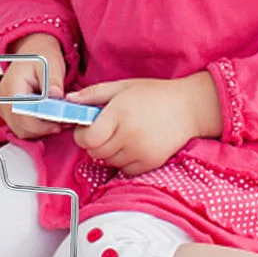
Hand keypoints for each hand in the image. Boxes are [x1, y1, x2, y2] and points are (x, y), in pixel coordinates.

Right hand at [0, 36, 67, 140]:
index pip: (21, 116)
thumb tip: (56, 95)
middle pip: (21, 127)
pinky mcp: (9, 112)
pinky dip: (37, 129)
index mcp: (12, 87)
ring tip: (59, 120)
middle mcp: (3, 99)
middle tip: (64, 123)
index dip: (41, 125)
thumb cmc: (42, 57)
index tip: (59, 124)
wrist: (34, 51)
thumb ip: (53, 80)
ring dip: (41, 131)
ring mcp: (4, 107)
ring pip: (21, 131)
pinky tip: (49, 120)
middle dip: (44, 129)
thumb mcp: (51, 64)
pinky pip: (22, 128)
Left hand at [69, 72, 221, 175]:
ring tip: (121, 135)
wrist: (189, 108)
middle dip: (94, 142)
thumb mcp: (121, 87)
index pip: (87, 138)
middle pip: (95, 152)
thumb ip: (93, 94)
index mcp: (119, 114)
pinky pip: (124, 169)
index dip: (82, 134)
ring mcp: (141, 152)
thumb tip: (68, 101)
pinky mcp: (151, 163)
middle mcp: (130, 135)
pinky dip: (123, 161)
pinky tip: (132, 145)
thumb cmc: (153, 94)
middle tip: (104, 130)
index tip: (87, 127)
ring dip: (108, 152)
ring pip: (108, 161)